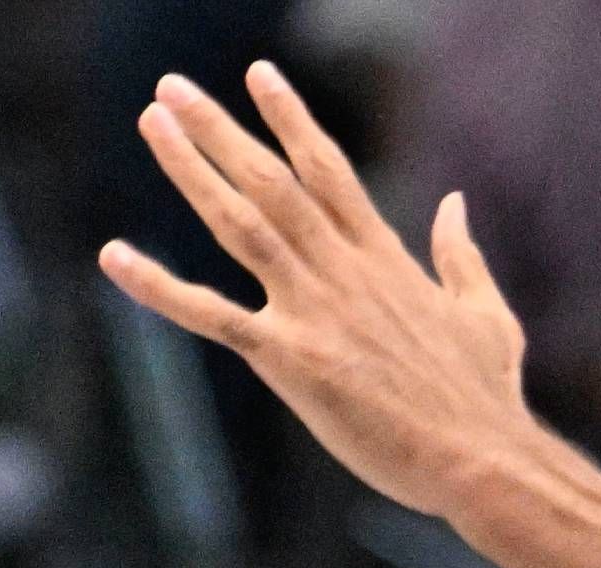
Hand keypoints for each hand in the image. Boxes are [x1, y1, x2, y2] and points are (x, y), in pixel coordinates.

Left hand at [98, 65, 539, 519]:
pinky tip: (114, 256)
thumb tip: (454, 202)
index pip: (330, 171)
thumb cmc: (484, 396)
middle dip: (220, 129)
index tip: (260, 75)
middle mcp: (345, 272)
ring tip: (152, 123)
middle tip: (171, 87)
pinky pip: (213, 316)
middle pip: (273, 182)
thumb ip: (460, 254)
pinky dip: (160, 287)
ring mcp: (315, 312)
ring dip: (191, 170)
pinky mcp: (292, 361)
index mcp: (386, 259)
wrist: (483, 459)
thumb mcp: (486, 313)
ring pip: (242, 225)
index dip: (290, 120)